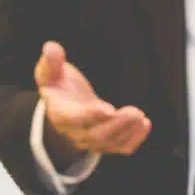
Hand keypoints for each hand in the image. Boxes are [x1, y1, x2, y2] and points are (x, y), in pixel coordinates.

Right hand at [35, 41, 150, 163]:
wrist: (63, 107)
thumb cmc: (58, 86)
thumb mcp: (50, 73)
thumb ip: (51, 62)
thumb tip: (51, 47)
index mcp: (61, 114)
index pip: (74, 119)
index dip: (90, 115)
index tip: (108, 109)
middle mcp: (75, 132)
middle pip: (95, 136)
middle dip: (116, 125)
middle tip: (135, 112)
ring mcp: (91, 140)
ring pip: (110, 143)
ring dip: (127, 131)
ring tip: (140, 116)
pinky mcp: (105, 143)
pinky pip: (120, 147)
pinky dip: (134, 139)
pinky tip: (145, 124)